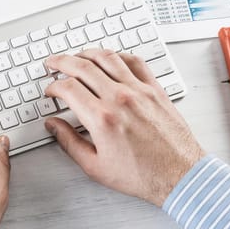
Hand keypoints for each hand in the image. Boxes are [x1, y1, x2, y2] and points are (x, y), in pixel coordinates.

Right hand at [44, 49, 204, 206]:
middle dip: (62, 62)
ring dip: (87, 53)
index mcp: (101, 118)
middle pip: (83, 66)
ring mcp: (139, 91)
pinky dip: (118, 55)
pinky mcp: (155, 90)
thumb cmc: (141, 174)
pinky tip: (110, 58)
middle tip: (52, 62)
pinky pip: (135, 62)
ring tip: (77, 56)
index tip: (50, 91)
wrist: (179, 175)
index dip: (53, 86)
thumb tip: (53, 126)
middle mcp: (119, 99)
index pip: (68, 88)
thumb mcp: (94, 166)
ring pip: (107, 58)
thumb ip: (69, 142)